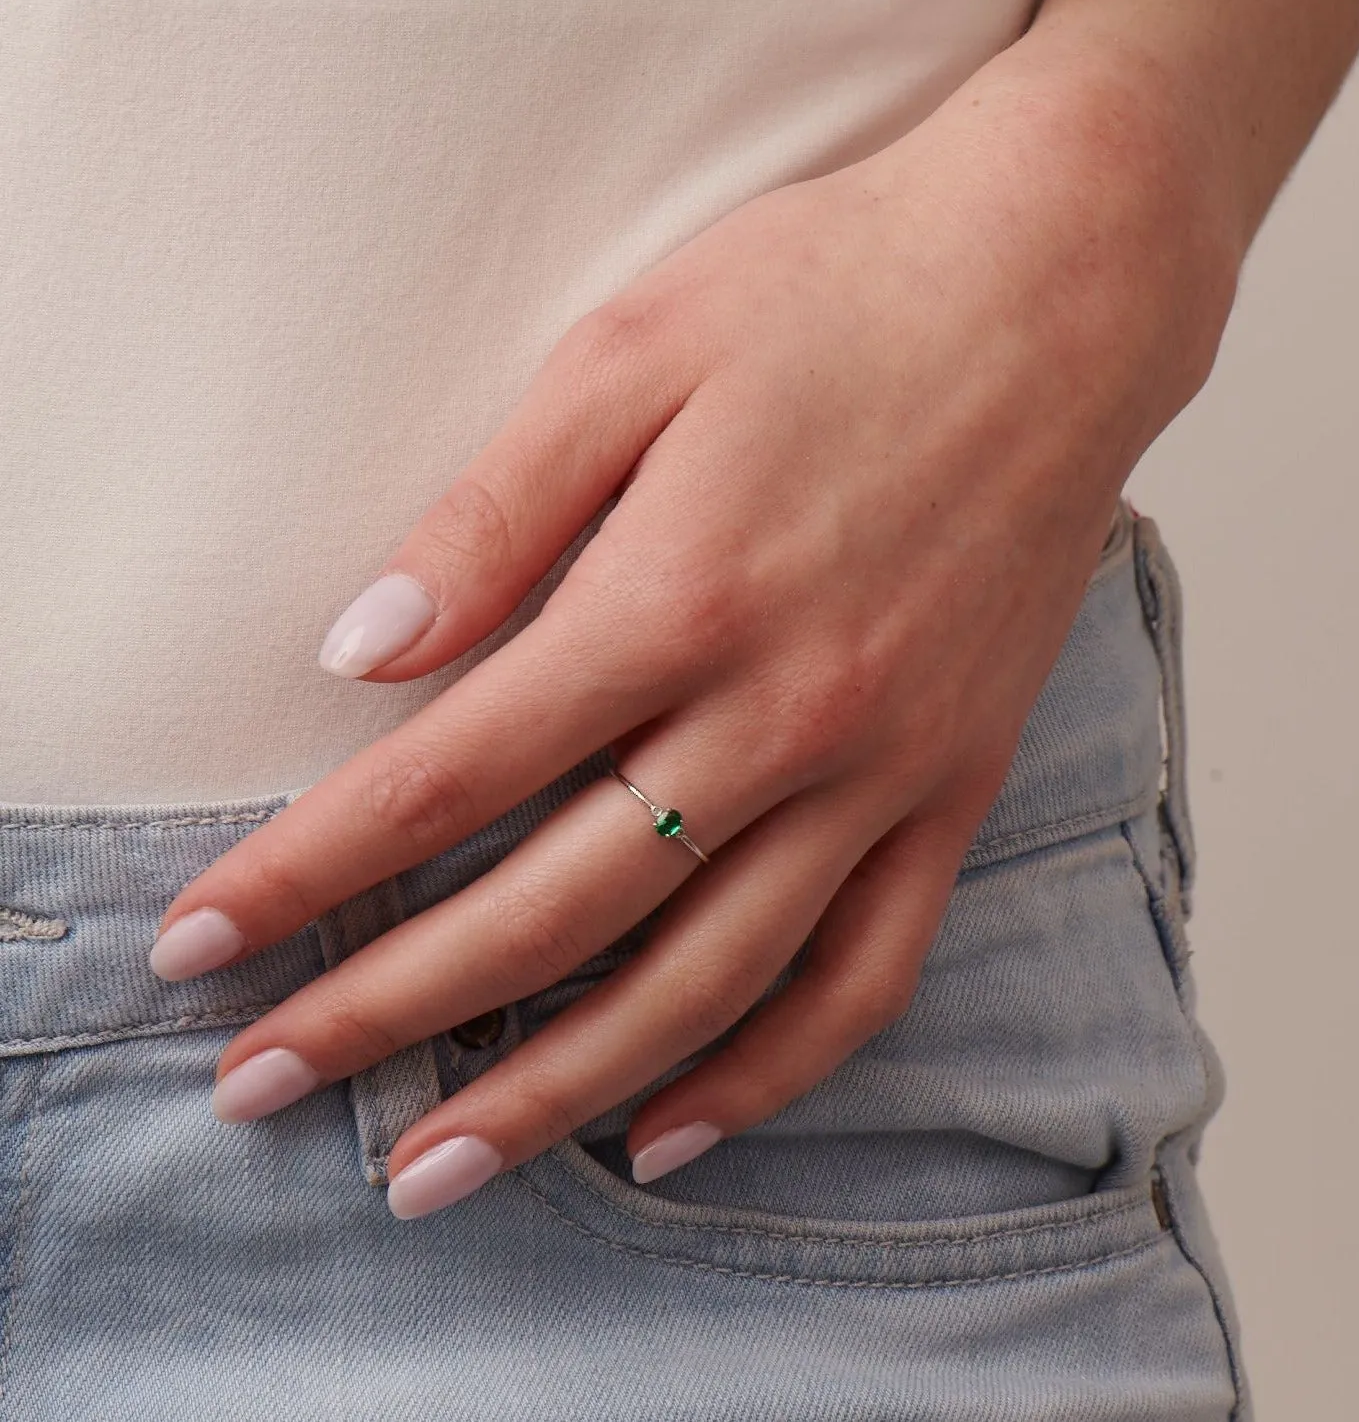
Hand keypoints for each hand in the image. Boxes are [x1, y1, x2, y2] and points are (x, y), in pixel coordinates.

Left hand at [152, 59, 1235, 1219]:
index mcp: (678, 596)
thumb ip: (493, 514)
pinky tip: (671, 1131)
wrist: (1056, 292)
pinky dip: (767, 1075)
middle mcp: (781, 712)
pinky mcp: (959, 787)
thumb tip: (363, 649)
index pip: (450, 775)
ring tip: (439, 1170)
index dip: (308, 870)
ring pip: (702, 982)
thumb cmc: (838, 297)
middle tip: (264, 1089)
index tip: (201, 943)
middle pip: (552, 910)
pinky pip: (866, 973)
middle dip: (387, 1013)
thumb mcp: (633, 353)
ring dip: (556, 1091)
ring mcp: (884, 768)